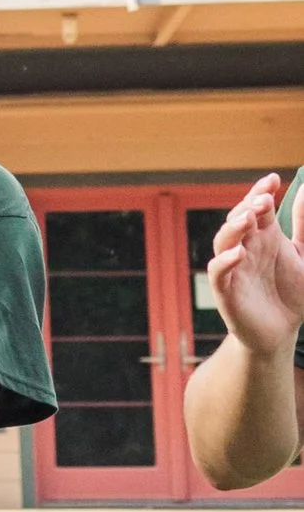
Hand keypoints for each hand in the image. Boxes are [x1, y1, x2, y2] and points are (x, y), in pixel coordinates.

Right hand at [207, 174, 303, 355]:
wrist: (282, 331)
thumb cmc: (292, 292)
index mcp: (264, 236)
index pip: (257, 207)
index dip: (261, 192)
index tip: (273, 180)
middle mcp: (246, 248)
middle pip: (238, 219)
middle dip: (247, 207)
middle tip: (264, 200)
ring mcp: (234, 268)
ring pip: (223, 241)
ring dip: (233, 229)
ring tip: (248, 220)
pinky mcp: (227, 291)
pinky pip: (219, 273)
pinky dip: (224, 262)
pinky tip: (237, 254)